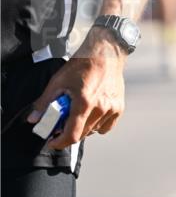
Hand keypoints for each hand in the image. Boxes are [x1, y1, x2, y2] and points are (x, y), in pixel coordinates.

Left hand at [26, 29, 125, 149]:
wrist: (106, 53)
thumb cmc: (83, 64)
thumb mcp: (58, 81)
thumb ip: (45, 102)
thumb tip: (34, 118)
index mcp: (84, 102)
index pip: (72, 135)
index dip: (59, 143)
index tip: (52, 142)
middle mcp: (100, 108)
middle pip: (82, 134)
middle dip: (69, 133)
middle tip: (62, 124)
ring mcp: (111, 109)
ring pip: (93, 131)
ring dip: (83, 128)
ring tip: (78, 114)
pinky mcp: (119, 108)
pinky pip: (106, 127)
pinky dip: (97, 125)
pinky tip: (92, 114)